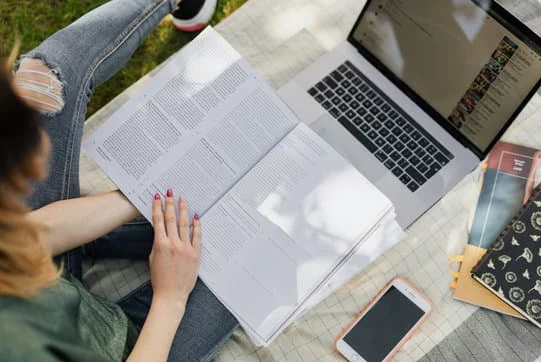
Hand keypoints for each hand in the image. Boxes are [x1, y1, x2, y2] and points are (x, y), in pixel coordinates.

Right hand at [150, 189, 200, 311]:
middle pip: (172, 219)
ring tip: (182, 199)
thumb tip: (162, 230)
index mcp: (160, 245)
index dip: (157, 207)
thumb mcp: (153, 258)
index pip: (159, 221)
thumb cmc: (160, 278)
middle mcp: (174, 244)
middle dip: (170, 204)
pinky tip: (196, 216)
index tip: (157, 197)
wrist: (171, 294)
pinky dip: (196, 225)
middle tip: (170, 192)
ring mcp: (186, 248)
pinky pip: (197, 236)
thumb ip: (158, 243)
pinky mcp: (196, 254)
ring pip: (184, 224)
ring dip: (183, 210)